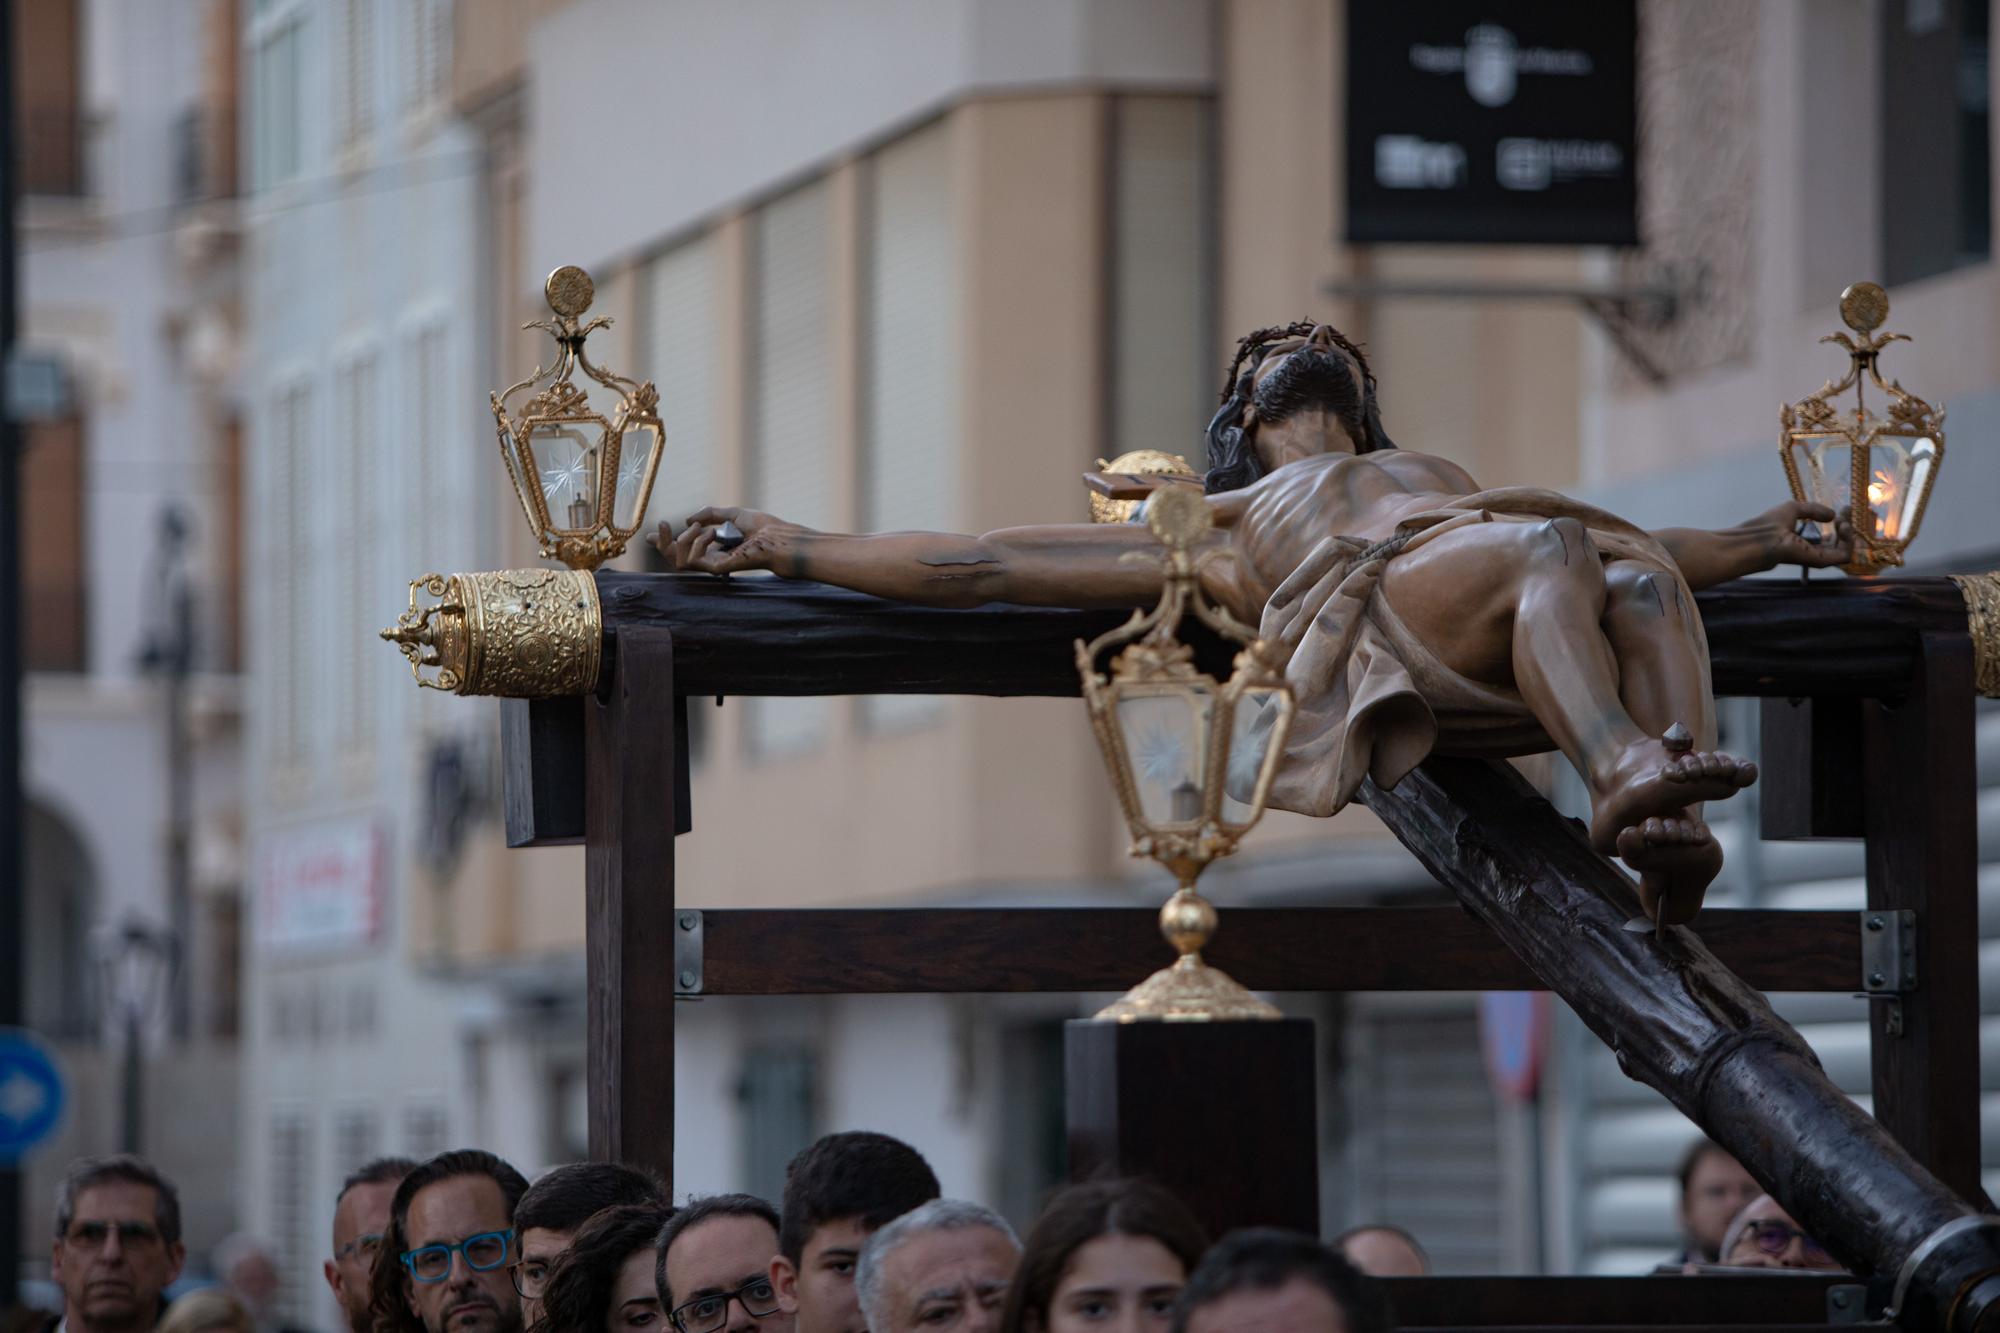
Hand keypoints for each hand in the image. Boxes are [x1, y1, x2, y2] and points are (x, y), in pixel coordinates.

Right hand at [655, 506, 800, 574]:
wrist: (777, 538)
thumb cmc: (762, 527)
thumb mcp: (732, 514)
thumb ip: (710, 514)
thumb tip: (688, 520)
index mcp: (712, 547)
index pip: (682, 550)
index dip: (662, 544)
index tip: (647, 536)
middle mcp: (710, 558)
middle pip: (674, 559)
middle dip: (662, 543)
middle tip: (661, 526)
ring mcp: (712, 565)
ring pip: (678, 561)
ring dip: (682, 540)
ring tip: (699, 527)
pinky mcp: (716, 568)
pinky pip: (692, 560)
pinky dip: (697, 542)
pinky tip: (711, 533)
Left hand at [1746, 500, 1852, 569]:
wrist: (1762, 538)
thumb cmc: (1770, 524)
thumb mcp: (1794, 509)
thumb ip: (1813, 510)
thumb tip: (1832, 515)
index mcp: (1803, 542)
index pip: (1828, 537)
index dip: (1840, 521)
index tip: (1845, 508)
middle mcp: (1811, 552)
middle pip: (1838, 543)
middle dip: (1847, 526)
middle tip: (1845, 513)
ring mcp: (1816, 558)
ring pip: (1844, 550)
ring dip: (1849, 533)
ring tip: (1842, 521)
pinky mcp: (1820, 562)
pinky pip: (1844, 556)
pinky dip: (1848, 541)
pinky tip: (1842, 526)